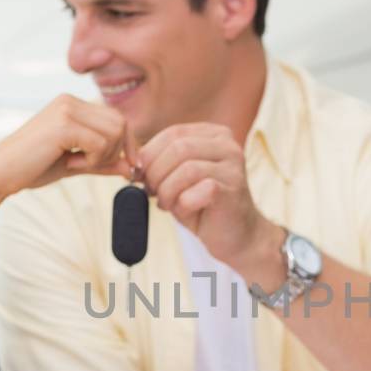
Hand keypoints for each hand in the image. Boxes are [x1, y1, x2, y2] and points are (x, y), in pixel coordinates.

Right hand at [0, 94, 132, 200]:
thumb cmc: (33, 168)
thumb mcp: (76, 164)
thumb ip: (103, 162)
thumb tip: (131, 167)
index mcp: (73, 104)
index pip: (118, 119)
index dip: (127, 144)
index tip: (126, 167)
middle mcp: (70, 100)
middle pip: (120, 123)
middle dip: (115, 151)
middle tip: (88, 165)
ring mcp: (67, 109)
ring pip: (114, 133)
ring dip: (102, 157)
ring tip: (75, 164)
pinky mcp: (64, 123)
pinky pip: (99, 144)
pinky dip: (91, 160)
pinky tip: (69, 164)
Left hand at [135, 123, 280, 278]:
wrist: (237, 236)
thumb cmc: (205, 206)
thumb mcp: (180, 178)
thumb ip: (162, 163)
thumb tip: (133, 162)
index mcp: (215, 135)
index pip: (173, 133)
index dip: (150, 154)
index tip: (141, 176)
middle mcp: (228, 146)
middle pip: (177, 148)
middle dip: (156, 173)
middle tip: (152, 193)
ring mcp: (233, 167)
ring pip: (185, 169)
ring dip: (167, 190)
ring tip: (168, 204)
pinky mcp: (231, 190)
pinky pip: (194, 192)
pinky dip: (181, 205)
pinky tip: (185, 211)